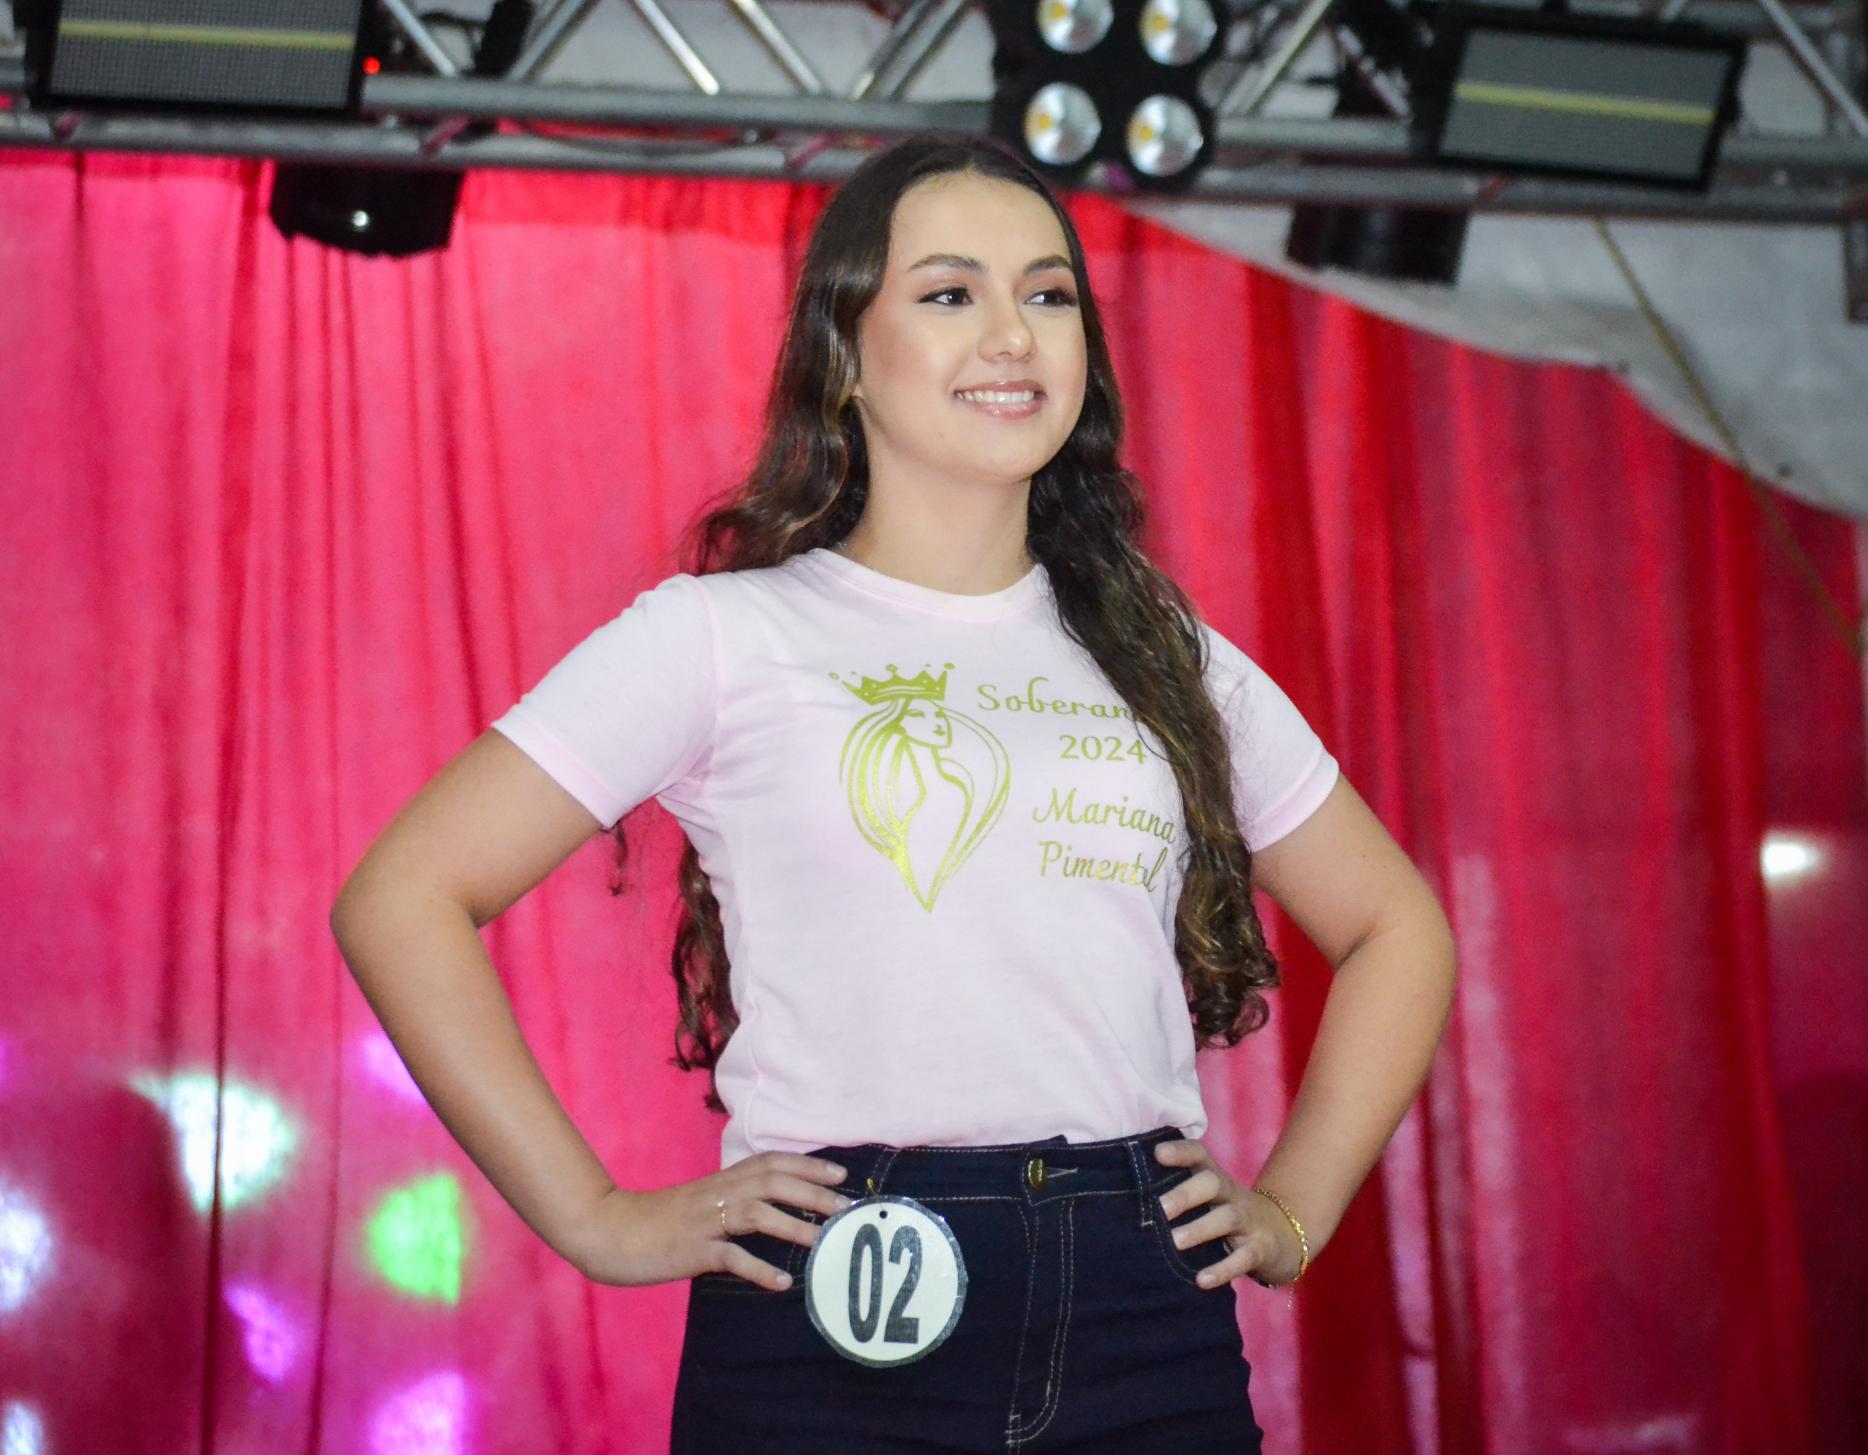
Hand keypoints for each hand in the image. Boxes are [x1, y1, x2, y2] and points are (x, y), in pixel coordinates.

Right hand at [567, 1153, 853, 1290]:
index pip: (770, 1162)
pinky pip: (730, 1257)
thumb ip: (731, 1200)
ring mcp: (704, 1221)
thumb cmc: (657, 1220)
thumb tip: (772, 1209)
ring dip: (794, 1226)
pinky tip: (782, 1283)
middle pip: (771, 1181)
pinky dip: (758, 1269)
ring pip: (756, 1213)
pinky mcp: (690, 1250)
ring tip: (825, 1242)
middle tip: (845, 1206)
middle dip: (812, 1190)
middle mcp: (716, 1194)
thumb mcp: (699, 1202)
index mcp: (720, 1181)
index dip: (807, 1163)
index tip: (840, 1171)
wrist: (608, 1230)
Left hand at [1153, 1138, 1304, 1288]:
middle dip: (1186, 1194)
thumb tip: (1122, 1196)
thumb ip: (1176, 1193)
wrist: (1281, 1235)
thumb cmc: (1225, 1214)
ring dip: (1200, 1229)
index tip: (1156, 1153)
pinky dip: (1222, 1269)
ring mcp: (1249, 1220)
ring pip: (1227, 1217)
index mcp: (1214, 1178)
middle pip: (1212, 1183)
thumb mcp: (1207, 1199)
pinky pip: (1243, 1258)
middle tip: (1160, 1209)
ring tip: (1175, 1242)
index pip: (1199, 1155)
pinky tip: (1201, 1280)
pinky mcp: (1260, 1248)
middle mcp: (1231, 1194)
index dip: (1180, 1151)